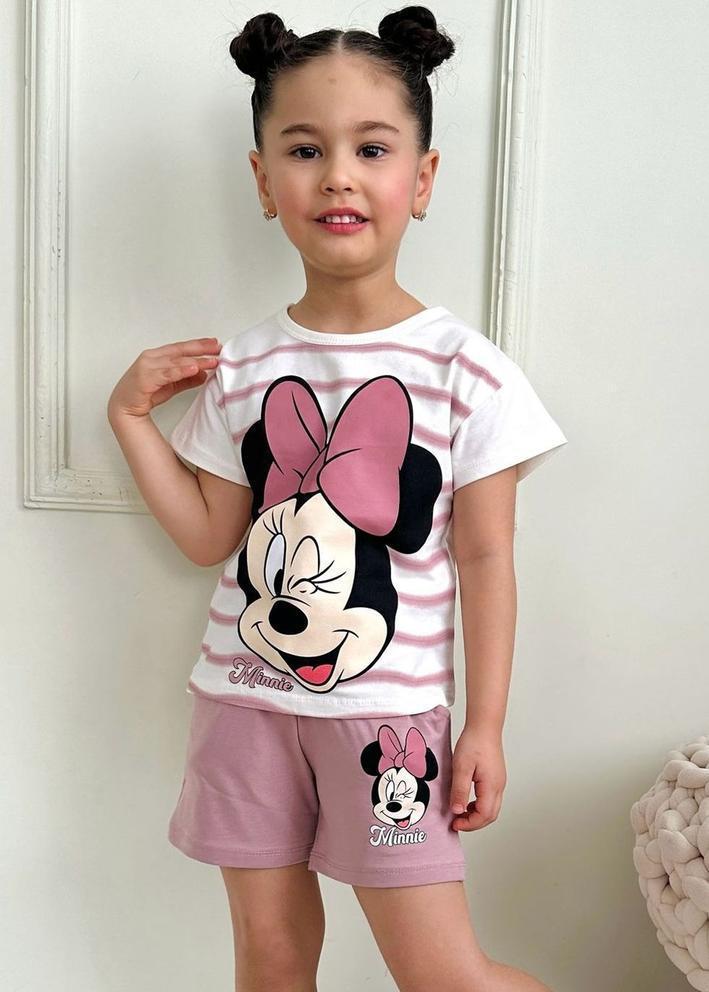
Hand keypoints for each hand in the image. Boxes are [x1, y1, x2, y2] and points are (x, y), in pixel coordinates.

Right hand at [107, 337, 222, 419]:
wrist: (125, 408)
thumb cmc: (145, 394)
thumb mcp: (171, 385)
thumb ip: (186, 379)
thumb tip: (204, 374)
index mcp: (157, 356)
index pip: (181, 347)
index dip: (198, 345)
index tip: (214, 344)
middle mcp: (152, 357)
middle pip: (180, 351)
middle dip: (200, 349)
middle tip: (217, 348)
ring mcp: (147, 366)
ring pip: (176, 361)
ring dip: (196, 361)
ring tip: (212, 361)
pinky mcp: (146, 378)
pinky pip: (167, 373)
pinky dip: (182, 370)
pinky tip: (195, 369)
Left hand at [449, 725, 506, 830]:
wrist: (484, 726)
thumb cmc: (474, 742)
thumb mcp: (461, 767)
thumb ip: (460, 790)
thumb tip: (457, 811)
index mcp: (491, 786)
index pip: (484, 815)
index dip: (469, 824)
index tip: (454, 823)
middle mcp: (499, 786)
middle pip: (490, 815)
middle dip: (473, 823)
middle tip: (457, 822)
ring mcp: (499, 782)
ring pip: (491, 808)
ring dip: (477, 814)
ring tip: (460, 812)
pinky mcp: (496, 777)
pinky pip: (490, 798)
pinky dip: (479, 805)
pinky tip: (467, 800)